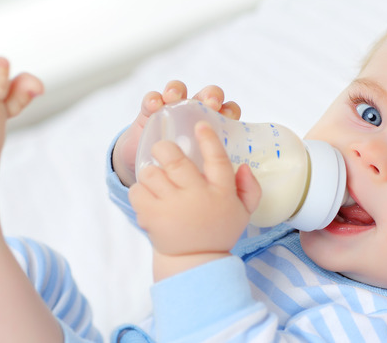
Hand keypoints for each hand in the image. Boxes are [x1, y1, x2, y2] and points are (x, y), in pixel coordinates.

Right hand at [113, 81, 240, 186]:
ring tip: (174, 97)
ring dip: (179, 89)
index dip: (229, 110)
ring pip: (179, 91)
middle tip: (210, 103)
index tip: (227, 117)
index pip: (228, 112)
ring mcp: (173, 111)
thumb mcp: (207, 181)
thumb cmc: (186, 181)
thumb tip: (245, 169)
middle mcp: (196, 115)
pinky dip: (154, 99)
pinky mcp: (150, 113)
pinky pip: (152, 100)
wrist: (151, 185)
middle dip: (211, 95)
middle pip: (207, 95)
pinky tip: (155, 106)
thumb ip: (231, 180)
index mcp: (215, 129)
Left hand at [129, 121, 260, 279]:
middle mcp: (196, 197)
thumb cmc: (217, 230)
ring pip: (152, 173)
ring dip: (151, 172)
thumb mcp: (243, 212)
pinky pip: (137, 191)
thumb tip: (243, 166)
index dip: (208, 139)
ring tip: (156, 179)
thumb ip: (249, 188)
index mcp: (221, 193)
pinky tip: (148, 196)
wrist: (194, 261)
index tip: (200, 124)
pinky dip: (140, 190)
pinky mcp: (152, 217)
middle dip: (165, 148)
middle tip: (162, 149)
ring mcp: (172, 207)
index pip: (217, 159)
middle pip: (175, 160)